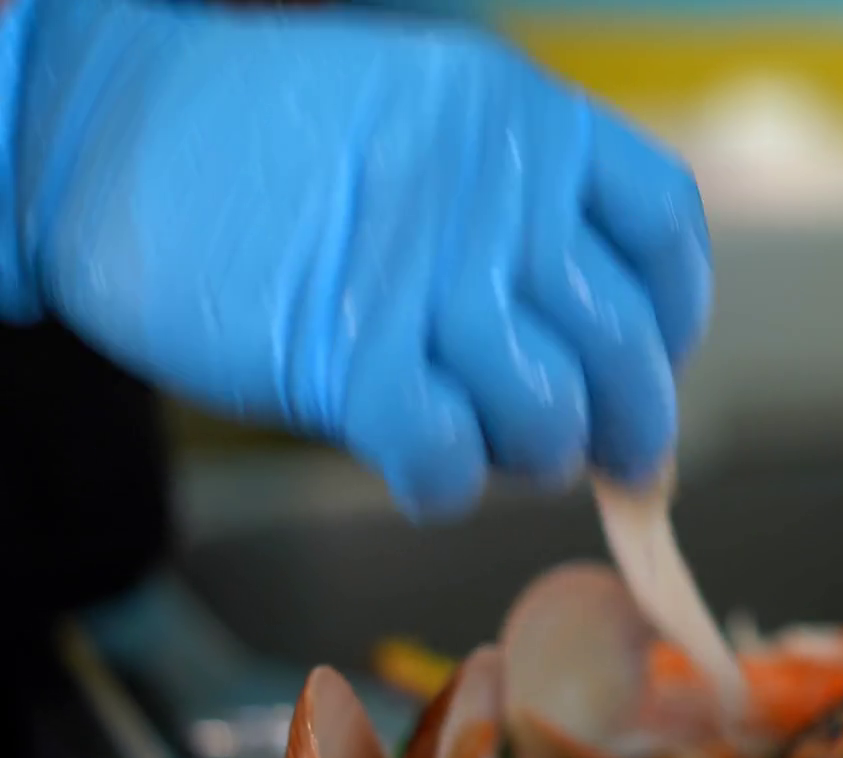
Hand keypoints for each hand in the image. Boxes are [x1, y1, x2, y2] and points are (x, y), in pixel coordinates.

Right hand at [2, 0, 710, 519]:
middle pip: (626, 344)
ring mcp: (424, 276)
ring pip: (548, 416)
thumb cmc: (262, 142)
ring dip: (531, 455)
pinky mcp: (348, 360)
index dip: (674, 313)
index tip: (656, 354)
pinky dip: (444, 485)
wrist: (97, 134)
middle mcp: (494, 191)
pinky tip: (417, 462)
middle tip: (611, 454)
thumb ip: (522, 207)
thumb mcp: (427, 120)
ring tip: (488, 444)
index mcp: (524, 118)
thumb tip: (610, 347)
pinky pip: (449, 464)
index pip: (664, 230)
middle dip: (632, 422)